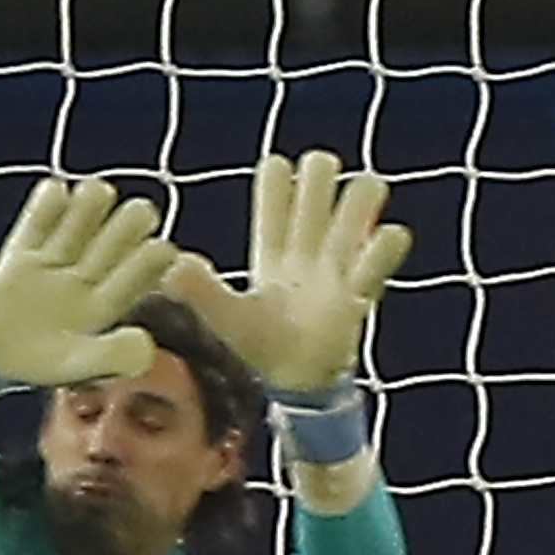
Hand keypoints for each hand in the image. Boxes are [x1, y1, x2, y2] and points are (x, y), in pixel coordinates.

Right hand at [0, 177, 184, 386]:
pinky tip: (55, 192)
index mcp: (110, 300)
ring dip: (92, 202)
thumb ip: (110, 356)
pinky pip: (38, 219)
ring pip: (84, 219)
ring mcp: (56, 260)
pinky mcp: (23, 251)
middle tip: (137, 215)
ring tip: (93, 194)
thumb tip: (147, 345)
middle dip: (131, 222)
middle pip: (122, 235)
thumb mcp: (75, 365)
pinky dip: (48, 201)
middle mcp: (89, 275)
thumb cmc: (39, 365)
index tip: (159, 249)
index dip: (155, 255)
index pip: (144, 270)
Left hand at [165, 150, 411, 397]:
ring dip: (361, 200)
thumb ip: (198, 290)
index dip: (277, 180)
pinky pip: (378, 261)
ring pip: (356, 213)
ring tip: (363, 199)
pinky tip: (383, 239)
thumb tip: (171, 264)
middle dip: (321, 174)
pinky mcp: (359, 294)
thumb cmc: (255, 344)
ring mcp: (336, 268)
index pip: (275, 195)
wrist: (293, 384)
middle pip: (318, 188)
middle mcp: (306, 249)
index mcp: (271, 248)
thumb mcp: (223, 315)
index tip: (277, 170)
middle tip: (319, 177)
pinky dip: (383, 247)